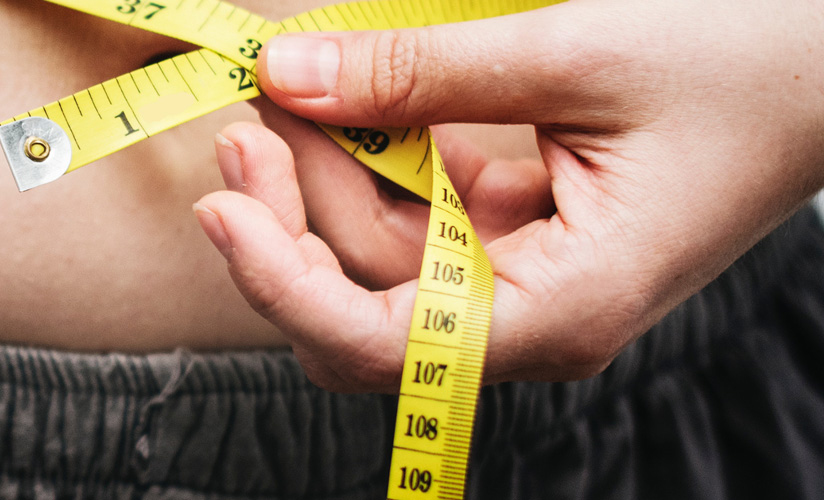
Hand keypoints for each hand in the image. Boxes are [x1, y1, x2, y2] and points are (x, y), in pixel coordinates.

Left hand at [190, 0, 823, 391]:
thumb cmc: (746, 63)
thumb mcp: (575, 53)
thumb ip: (420, 73)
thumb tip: (284, 72)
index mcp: (561, 310)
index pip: (377, 345)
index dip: (282, 283)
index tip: (220, 207)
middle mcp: (533, 314)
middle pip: (359, 297)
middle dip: (290, 210)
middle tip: (246, 112)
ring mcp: (522, 273)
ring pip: (376, 248)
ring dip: (321, 170)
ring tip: (284, 84)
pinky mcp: (516, 227)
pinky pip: (416, 209)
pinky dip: (372, 152)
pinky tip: (341, 96)